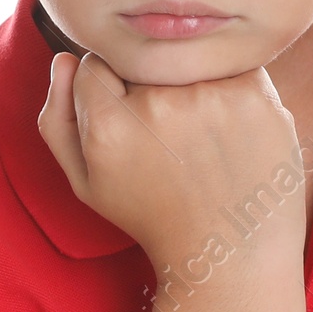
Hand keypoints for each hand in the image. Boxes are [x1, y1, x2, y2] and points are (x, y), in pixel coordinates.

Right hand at [38, 50, 306, 270]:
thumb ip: (58, 119)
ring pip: (188, 57)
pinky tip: (235, 130)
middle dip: (151, 85)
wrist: (231, 254)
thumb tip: (65, 58)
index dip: (112, 91)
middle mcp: (158, 103)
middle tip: (171, 135)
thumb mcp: (87, 183)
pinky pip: (233, 64)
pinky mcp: (254, 93)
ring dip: (193, 83)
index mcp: (108, 124)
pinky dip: (233, 88)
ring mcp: (210, 95)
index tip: (132, 123)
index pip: (95, 62)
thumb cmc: (154, 216)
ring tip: (205, 137)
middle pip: (142, 58)